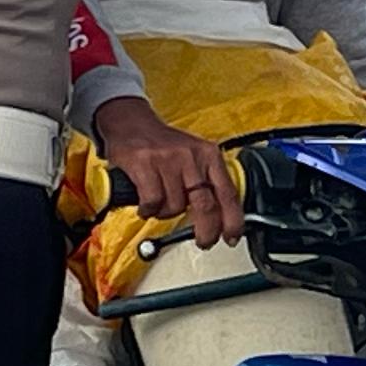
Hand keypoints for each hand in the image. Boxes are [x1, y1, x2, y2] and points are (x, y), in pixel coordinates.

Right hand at [90, 95, 241, 247]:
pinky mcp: (145, 164)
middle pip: (206, 206)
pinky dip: (148, 209)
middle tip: (204, 241)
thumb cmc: (164, 145)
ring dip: (167, 213)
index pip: (229, 193)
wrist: (132, 123)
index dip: (233, 220)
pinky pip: (153, 202)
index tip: (232, 237)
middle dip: (207, 231)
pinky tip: (146, 202)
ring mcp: (169, 160)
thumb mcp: (195, 156)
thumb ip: (208, 181)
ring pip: (176, 208)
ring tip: (160, 201)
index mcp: (209, 155)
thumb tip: (222, 217)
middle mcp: (192, 157)